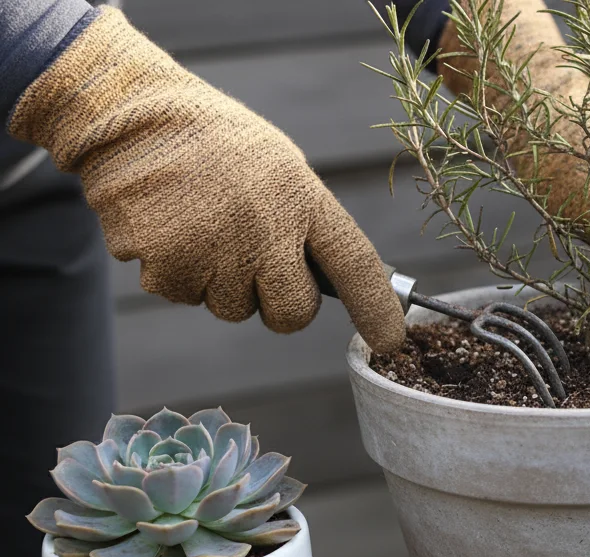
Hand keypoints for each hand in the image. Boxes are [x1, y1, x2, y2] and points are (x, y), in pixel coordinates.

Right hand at [8, 9, 406, 352]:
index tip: (389, 340)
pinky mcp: (166, 267)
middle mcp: (265, 232)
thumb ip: (304, 225)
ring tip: (202, 224)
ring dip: (219, 281)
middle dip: (278, 304)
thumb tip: (327, 281)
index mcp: (302, 200)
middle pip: (290, 314)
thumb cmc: (216, 145)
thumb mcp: (280, 170)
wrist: (134, 116)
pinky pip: (181, 295)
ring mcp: (215, 253)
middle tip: (255, 262)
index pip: (355, 264)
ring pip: (230, 308)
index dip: (376, 308)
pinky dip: (174, 271)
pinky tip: (169, 226)